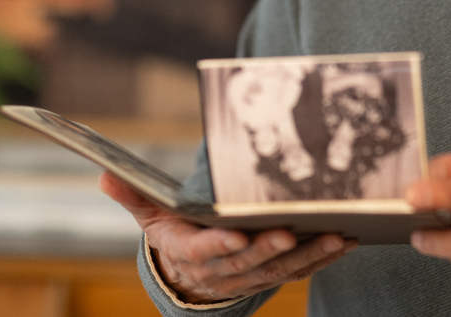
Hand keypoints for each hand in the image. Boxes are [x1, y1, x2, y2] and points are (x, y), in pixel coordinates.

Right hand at [99, 172, 356, 303]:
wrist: (189, 274)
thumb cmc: (174, 232)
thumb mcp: (149, 214)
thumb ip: (132, 195)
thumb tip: (105, 175)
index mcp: (191, 252)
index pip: (204, 252)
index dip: (221, 245)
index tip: (238, 235)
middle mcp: (223, 271)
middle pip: (248, 262)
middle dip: (271, 248)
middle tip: (291, 230)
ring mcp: (251, 276)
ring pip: (281, 269)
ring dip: (309, 253)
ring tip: (335, 234)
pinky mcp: (273, 274)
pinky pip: (300, 270)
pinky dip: (323, 258)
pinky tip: (345, 241)